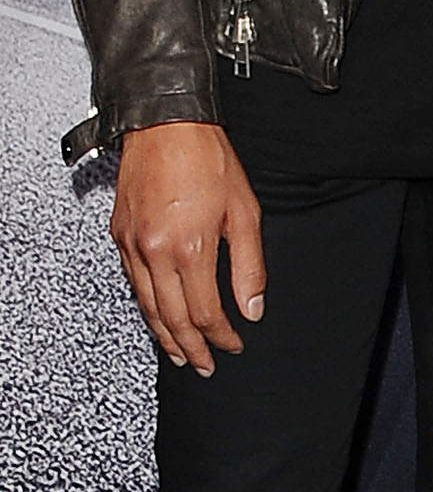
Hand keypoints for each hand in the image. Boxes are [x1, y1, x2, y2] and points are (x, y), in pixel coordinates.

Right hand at [111, 122, 264, 372]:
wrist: (165, 126)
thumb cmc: (209, 160)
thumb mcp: (245, 211)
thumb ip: (249, 265)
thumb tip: (252, 307)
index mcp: (190, 248)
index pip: (205, 312)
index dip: (221, 336)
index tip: (234, 346)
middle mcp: (155, 253)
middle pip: (172, 318)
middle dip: (191, 347)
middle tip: (204, 365)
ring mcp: (132, 247)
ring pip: (148, 307)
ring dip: (165, 336)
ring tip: (181, 354)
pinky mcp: (120, 237)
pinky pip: (134, 284)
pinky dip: (149, 307)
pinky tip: (160, 316)